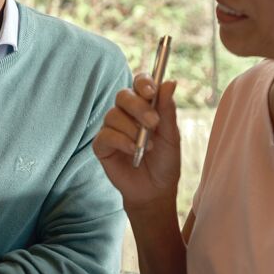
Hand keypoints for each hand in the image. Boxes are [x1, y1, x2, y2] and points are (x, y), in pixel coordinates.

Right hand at [93, 73, 179, 212]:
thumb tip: (170, 82)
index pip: (139, 84)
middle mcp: (125, 114)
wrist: (155, 190)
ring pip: (113, 115)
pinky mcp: (102, 146)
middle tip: (153, 123)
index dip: (143, 83)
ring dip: (132, 130)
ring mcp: (112, 129)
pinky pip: (106, 135)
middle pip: (123, 96)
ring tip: (147, 147)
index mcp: (144, 107)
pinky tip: (134, 152)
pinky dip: (121, 141)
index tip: (151, 92)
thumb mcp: (171, 136)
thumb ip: (167, 110)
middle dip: (138, 107)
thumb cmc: (165, 162)